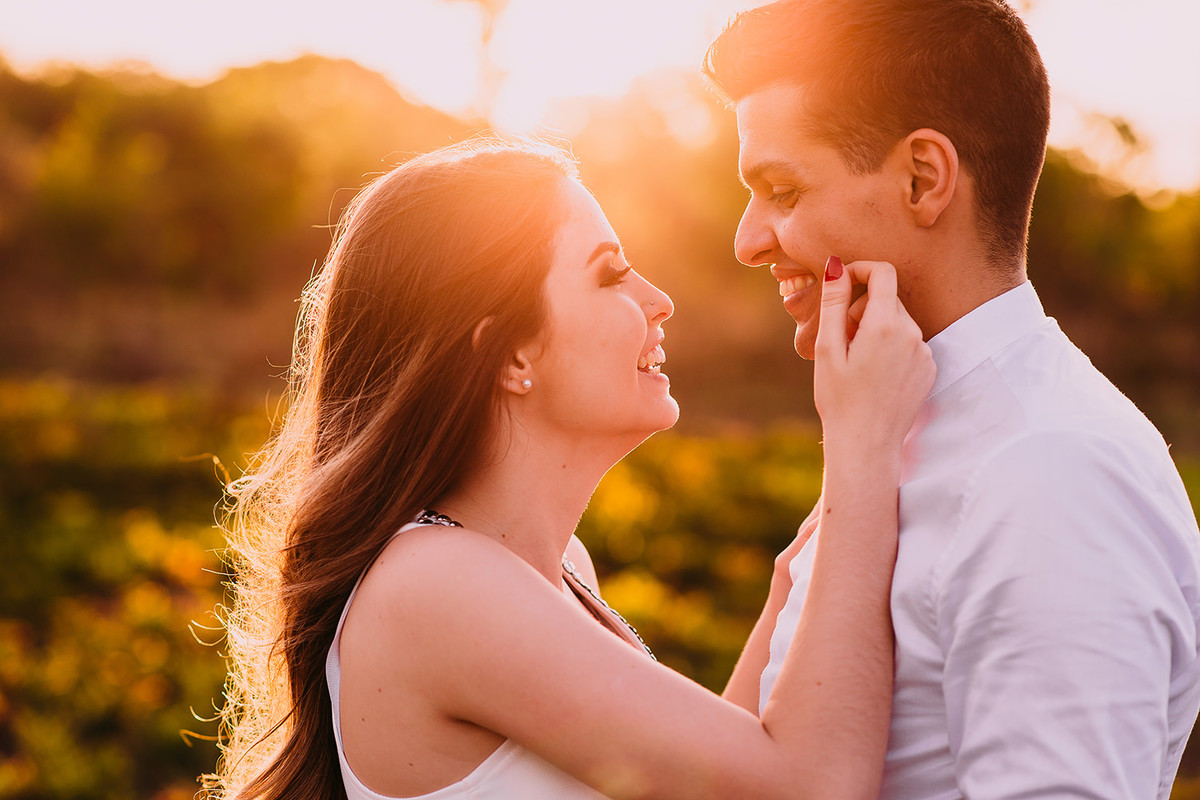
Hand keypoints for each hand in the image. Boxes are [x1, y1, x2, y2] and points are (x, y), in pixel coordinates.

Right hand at [813, 257, 934, 456]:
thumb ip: (833, 302)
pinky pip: (910, 343)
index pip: (883, 273)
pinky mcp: (929, 368)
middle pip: (889, 298)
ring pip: (899, 321)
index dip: (860, 270)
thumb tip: (837, 265)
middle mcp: (912, 334)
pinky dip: (891, 347)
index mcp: (885, 325)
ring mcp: (924, 353)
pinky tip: (874, 374)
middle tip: (841, 337)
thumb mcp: (827, 348)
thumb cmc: (839, 399)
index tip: (842, 282)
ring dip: (876, 328)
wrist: (866, 444)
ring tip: (857, 360)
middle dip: (862, 307)